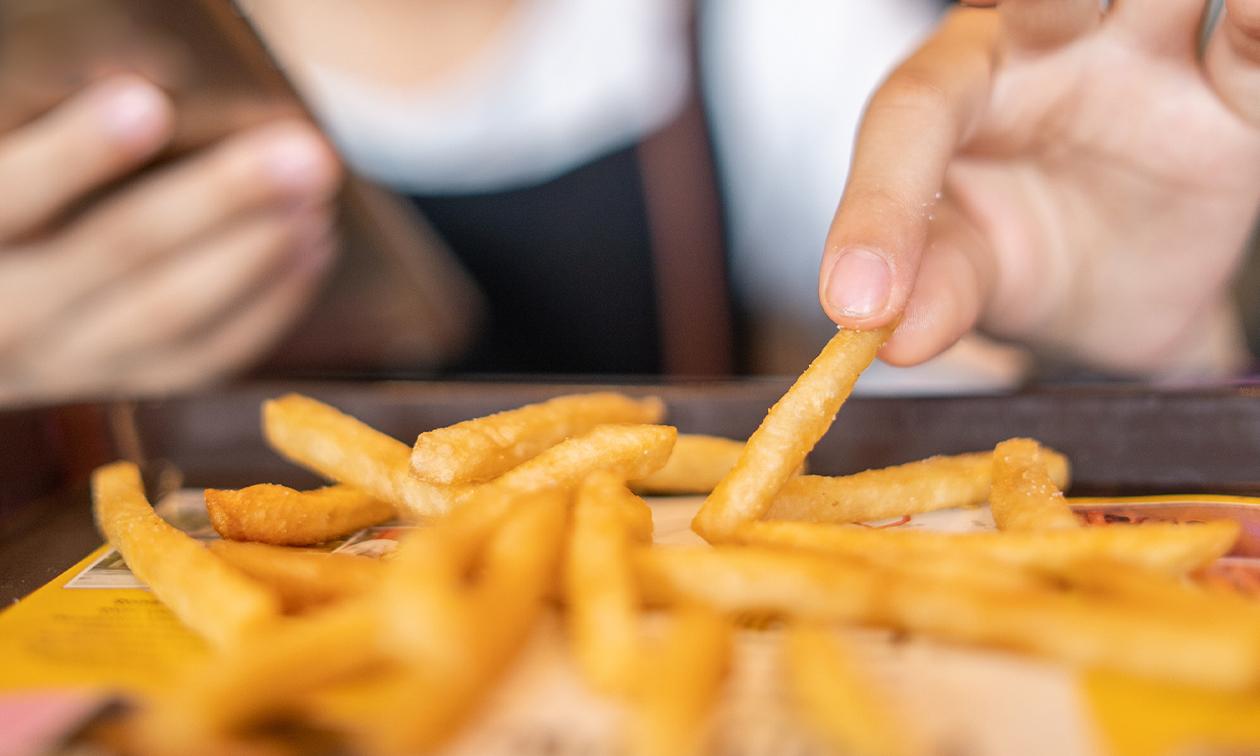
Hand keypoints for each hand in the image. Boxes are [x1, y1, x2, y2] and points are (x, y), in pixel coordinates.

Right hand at [0, 75, 340, 403]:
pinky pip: (203, 358)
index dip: (78, 152)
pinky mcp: (120, 386)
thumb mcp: (10, 173)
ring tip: (317, 204)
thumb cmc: (15, 213)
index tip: (148, 104)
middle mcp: (9, 314)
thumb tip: (159, 93)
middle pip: (118, 252)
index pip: (13, 195)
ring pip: (171, 315)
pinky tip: (311, 254)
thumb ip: (60, 142)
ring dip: (258, 255)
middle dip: (220, 199)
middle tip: (304, 155)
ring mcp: (66, 362)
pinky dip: (266, 307)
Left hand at [819, 0, 1259, 375]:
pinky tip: (1252, 18)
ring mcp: (1145, 59)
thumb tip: (888, 332)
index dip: (882, 205)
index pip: (917, 110)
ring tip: (1195, 3)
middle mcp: (1045, 45)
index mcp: (956, 85)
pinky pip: (1252, 48)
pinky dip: (1259, 25)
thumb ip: (927, 288)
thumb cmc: (1005, 249)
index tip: (861, 300)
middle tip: (1034, 19)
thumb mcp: (959, 272)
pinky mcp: (1230, 98)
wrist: (1102, 292)